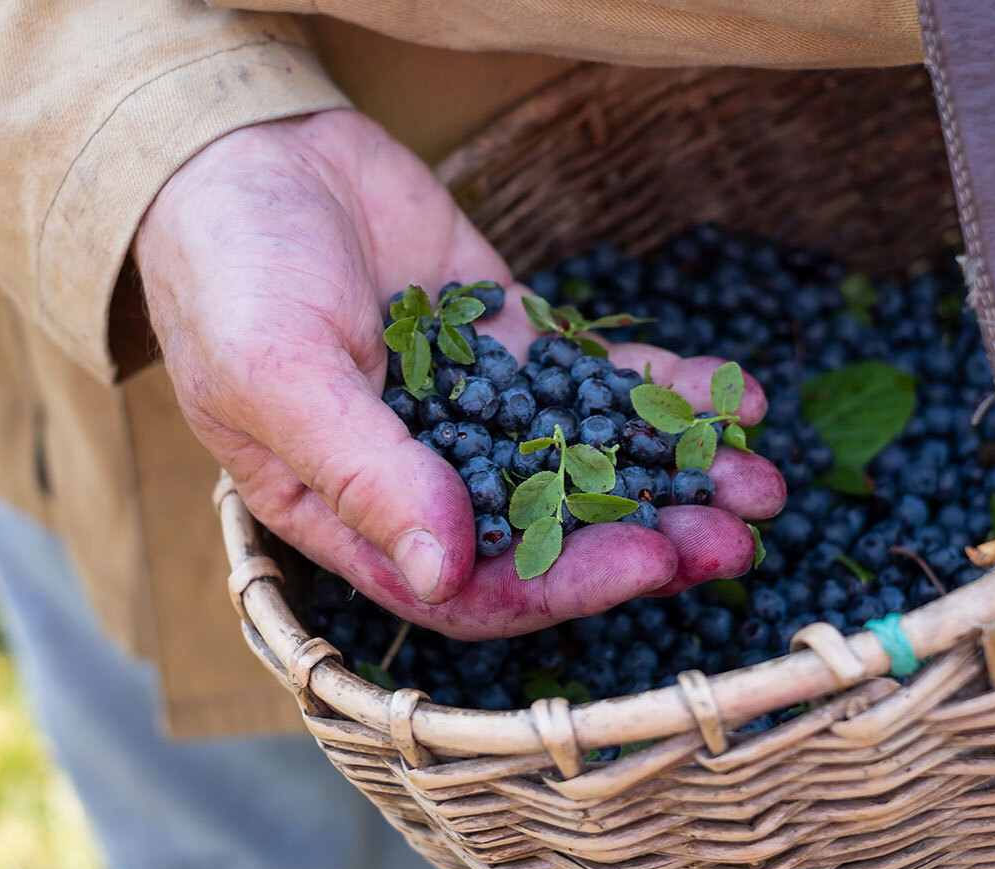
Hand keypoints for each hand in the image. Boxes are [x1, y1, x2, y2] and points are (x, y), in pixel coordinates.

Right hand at [135, 110, 784, 639]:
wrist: (253, 154)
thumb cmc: (232, 273)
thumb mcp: (280, 376)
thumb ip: (362, 472)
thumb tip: (441, 572)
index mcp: (355, 515)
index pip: (469, 589)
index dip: (560, 586)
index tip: (645, 563)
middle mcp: (426, 477)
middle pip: (550, 536)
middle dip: (644, 541)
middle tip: (734, 542)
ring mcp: (479, 411)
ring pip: (589, 463)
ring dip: (675, 478)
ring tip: (763, 484)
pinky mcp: (515, 347)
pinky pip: (597, 381)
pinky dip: (663, 393)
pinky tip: (738, 398)